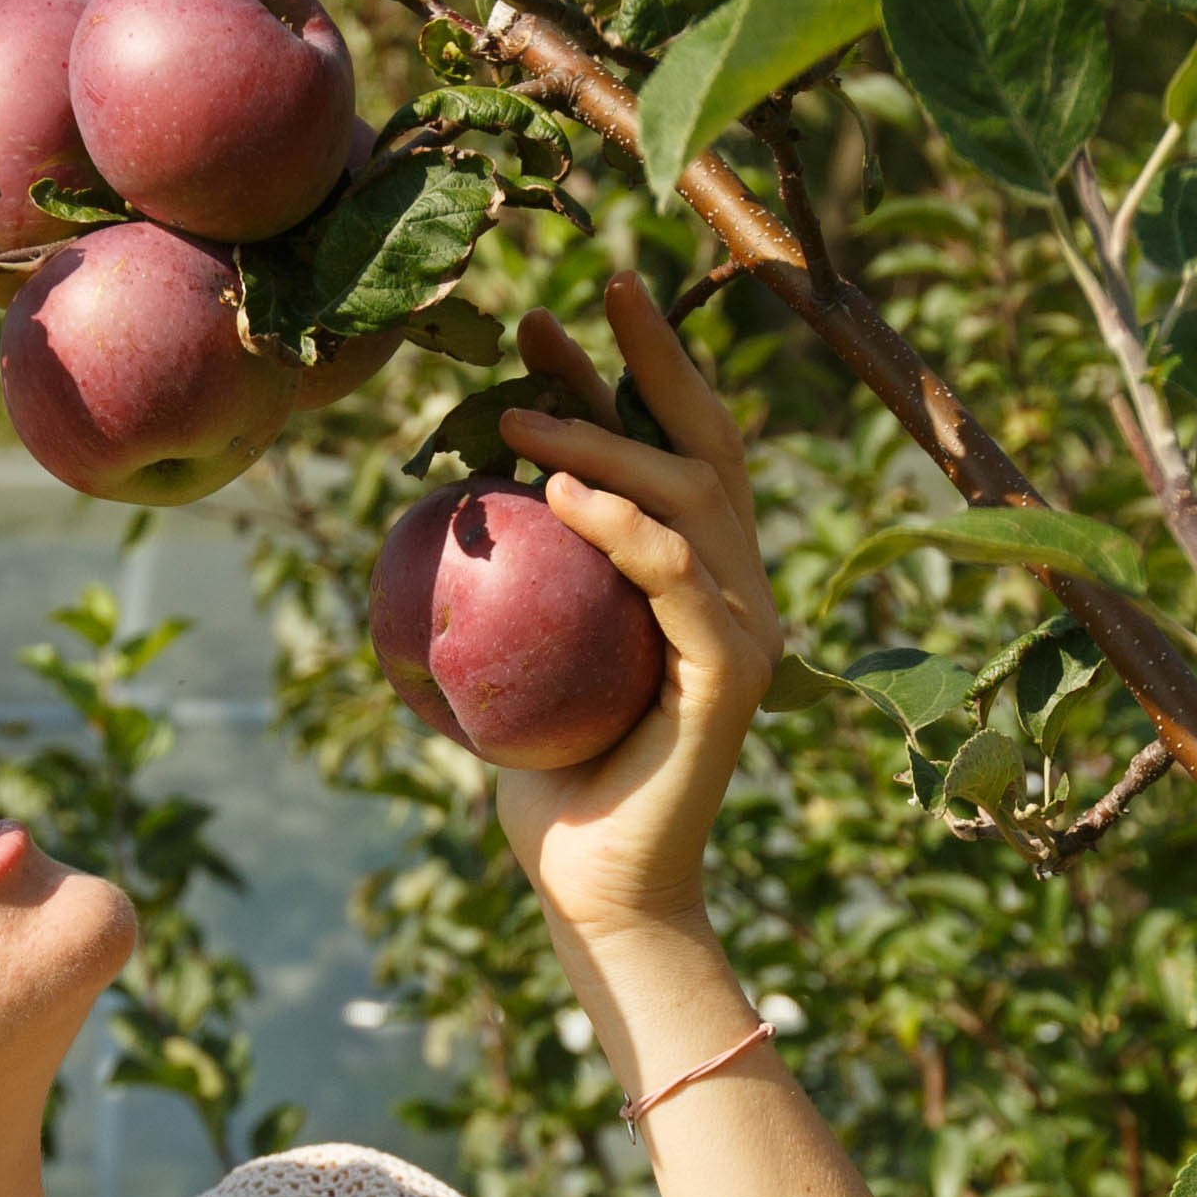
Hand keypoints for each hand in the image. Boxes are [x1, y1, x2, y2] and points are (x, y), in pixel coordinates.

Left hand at [490, 273, 779, 952]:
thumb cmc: (544, 777)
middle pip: (702, 446)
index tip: (560, 309)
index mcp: (698, 575)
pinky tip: (559, 491)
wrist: (592, 889)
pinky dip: (625, 528)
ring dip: (605, 443)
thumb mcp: (512, 651)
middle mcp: (739, 590)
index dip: (631, 369)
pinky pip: (682, 580)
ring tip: (522, 414)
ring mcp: (746, 632)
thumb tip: (450, 482)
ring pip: (690, 500)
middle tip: (557, 306)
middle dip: (641, 360)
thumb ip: (514, 573)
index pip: (675, 448)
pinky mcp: (733, 678)